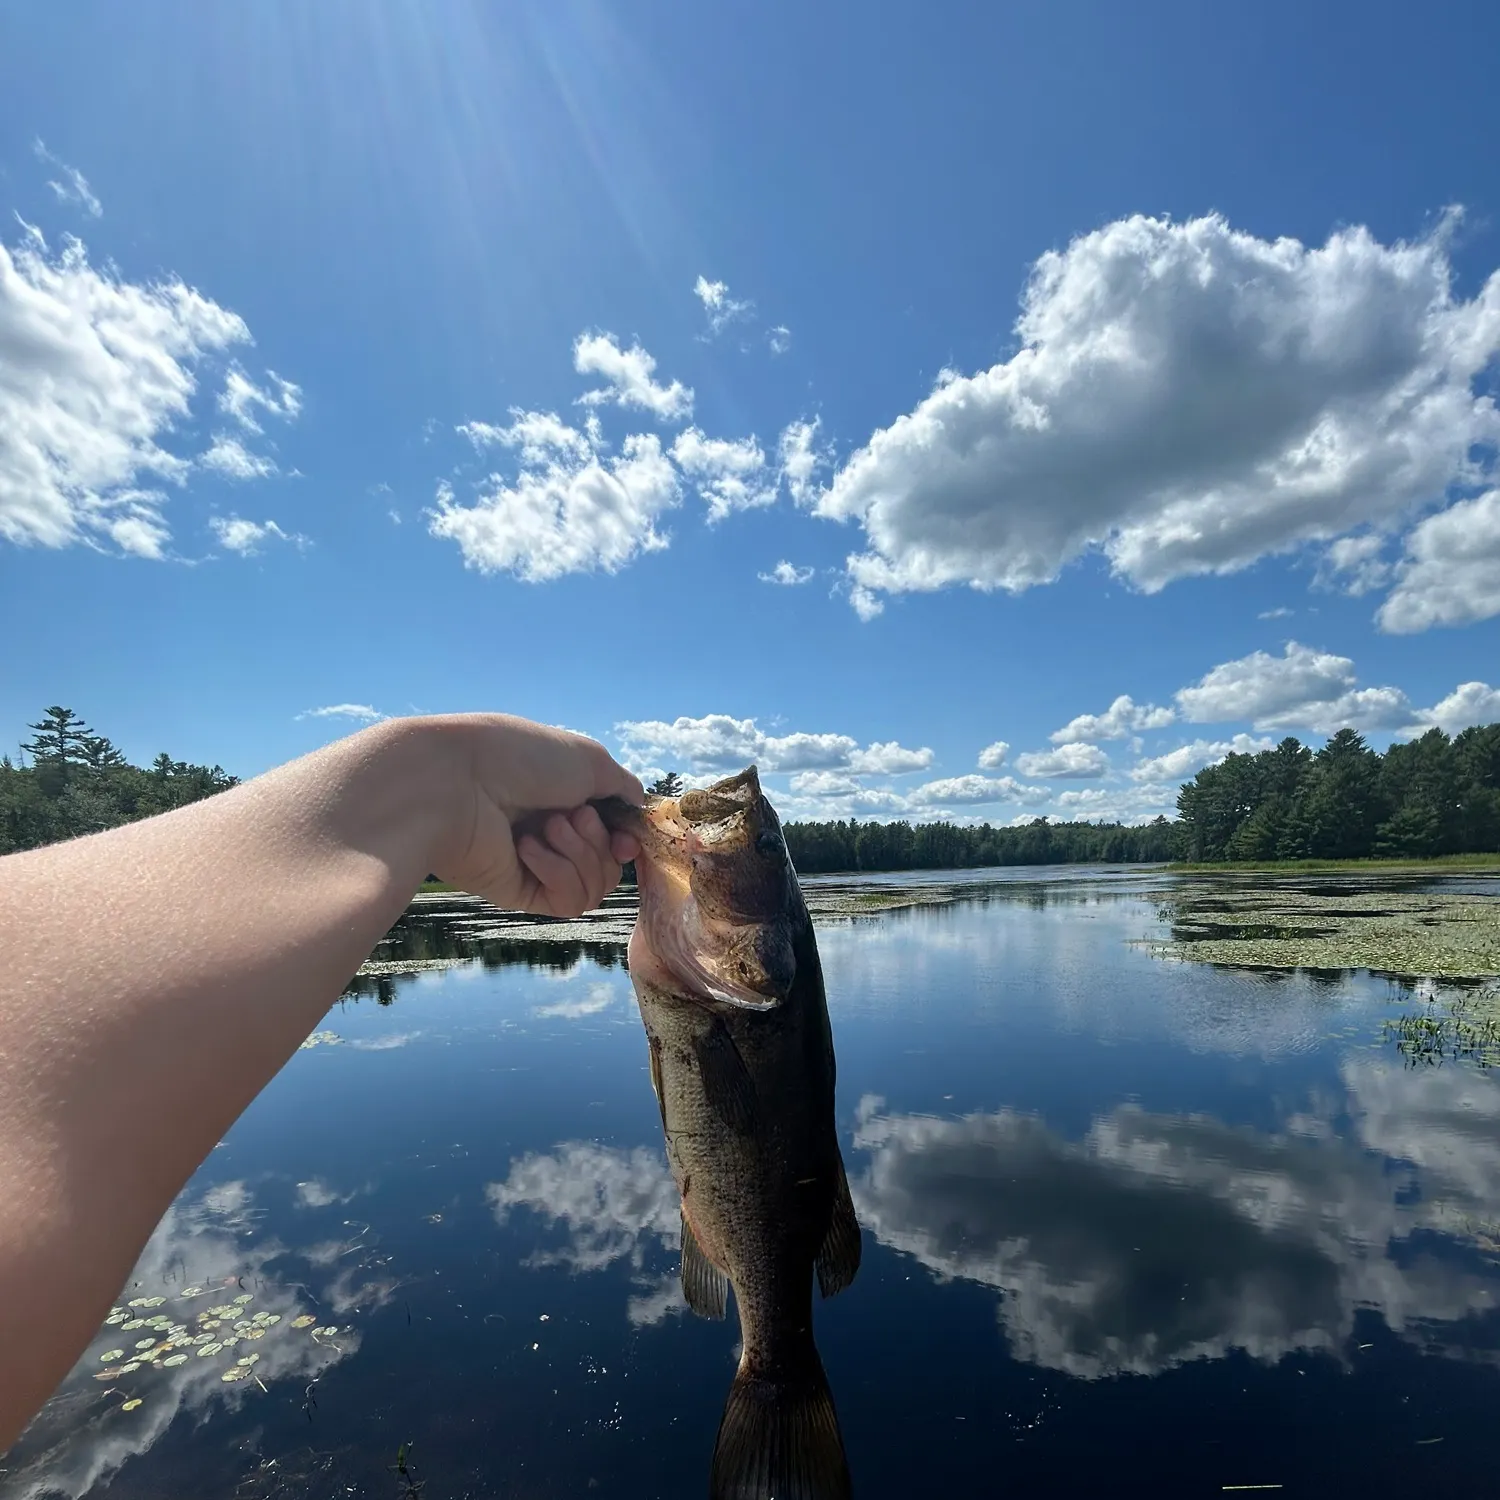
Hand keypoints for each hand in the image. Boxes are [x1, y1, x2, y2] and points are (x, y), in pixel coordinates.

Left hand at [428, 715, 642, 916]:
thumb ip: (623, 788)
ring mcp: (535, 864)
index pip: (612, 833)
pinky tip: (528, 849)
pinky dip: (558, 873)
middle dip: (599, 839)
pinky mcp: (519, 892)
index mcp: (564, 797)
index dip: (625, 839)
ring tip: (547, 828)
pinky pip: (566, 901)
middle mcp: (551, 831)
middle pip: (609, 863)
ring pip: (594, 885)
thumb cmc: (521, 757)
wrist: (457, 782)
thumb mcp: (590, 759)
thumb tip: (638, 810)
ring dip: (580, 853)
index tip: (626, 836)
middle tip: (571, 815)